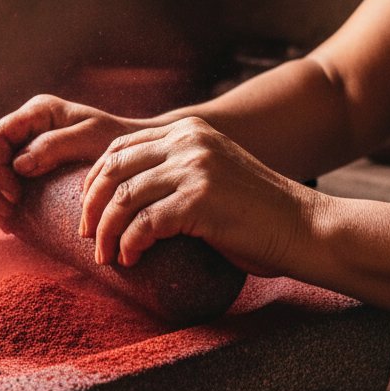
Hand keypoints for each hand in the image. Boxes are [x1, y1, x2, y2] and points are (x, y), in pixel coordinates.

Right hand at [0, 94, 134, 226]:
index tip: (14, 194)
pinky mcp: (27, 167)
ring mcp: (24, 146)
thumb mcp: (93, 139)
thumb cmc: (121, 143)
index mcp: (37, 113)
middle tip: (8, 214)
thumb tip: (19, 163)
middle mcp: (25, 127)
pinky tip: (11, 220)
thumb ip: (55, 145)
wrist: (139, 155)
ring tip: (7, 221)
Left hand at [79, 116, 316, 275]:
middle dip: (91, 205)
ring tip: (106, 255)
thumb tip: (122, 198)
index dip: (95, 178)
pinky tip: (131, 259)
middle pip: (113, 169)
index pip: (120, 146)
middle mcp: (188, 142)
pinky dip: (130, 244)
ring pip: (123, 198)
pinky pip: (144, 224)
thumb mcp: (212, 174)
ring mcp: (194, 169)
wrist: (304, 227)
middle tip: (85, 234)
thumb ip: (175, 172)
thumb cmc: (255, 213)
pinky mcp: (199, 200)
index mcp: (188, 131)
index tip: (87, 207)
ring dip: (106, 231)